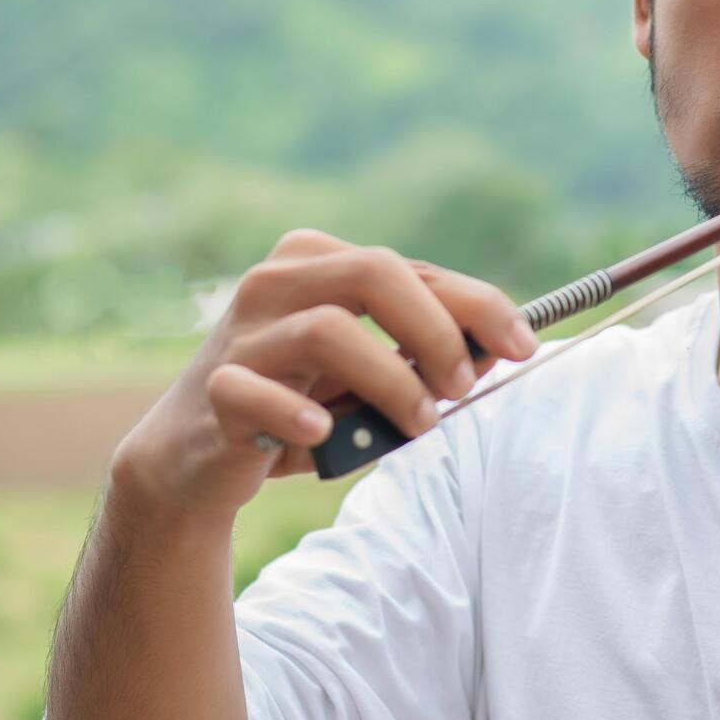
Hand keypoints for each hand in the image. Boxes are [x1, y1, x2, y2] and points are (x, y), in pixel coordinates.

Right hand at [107, 229, 535, 520]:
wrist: (196, 458)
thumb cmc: (298, 404)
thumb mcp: (367, 373)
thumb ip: (421, 354)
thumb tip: (502, 348)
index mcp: (318, 261)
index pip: (412, 267)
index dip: (478, 304)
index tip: (523, 346)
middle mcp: (276, 281)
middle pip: (374, 273)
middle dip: (436, 331)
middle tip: (464, 387)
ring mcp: (241, 332)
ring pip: (327, 329)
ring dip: (390, 380)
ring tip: (419, 424)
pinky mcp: (215, 389)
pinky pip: (254, 392)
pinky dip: (296, 413)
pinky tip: (324, 433)